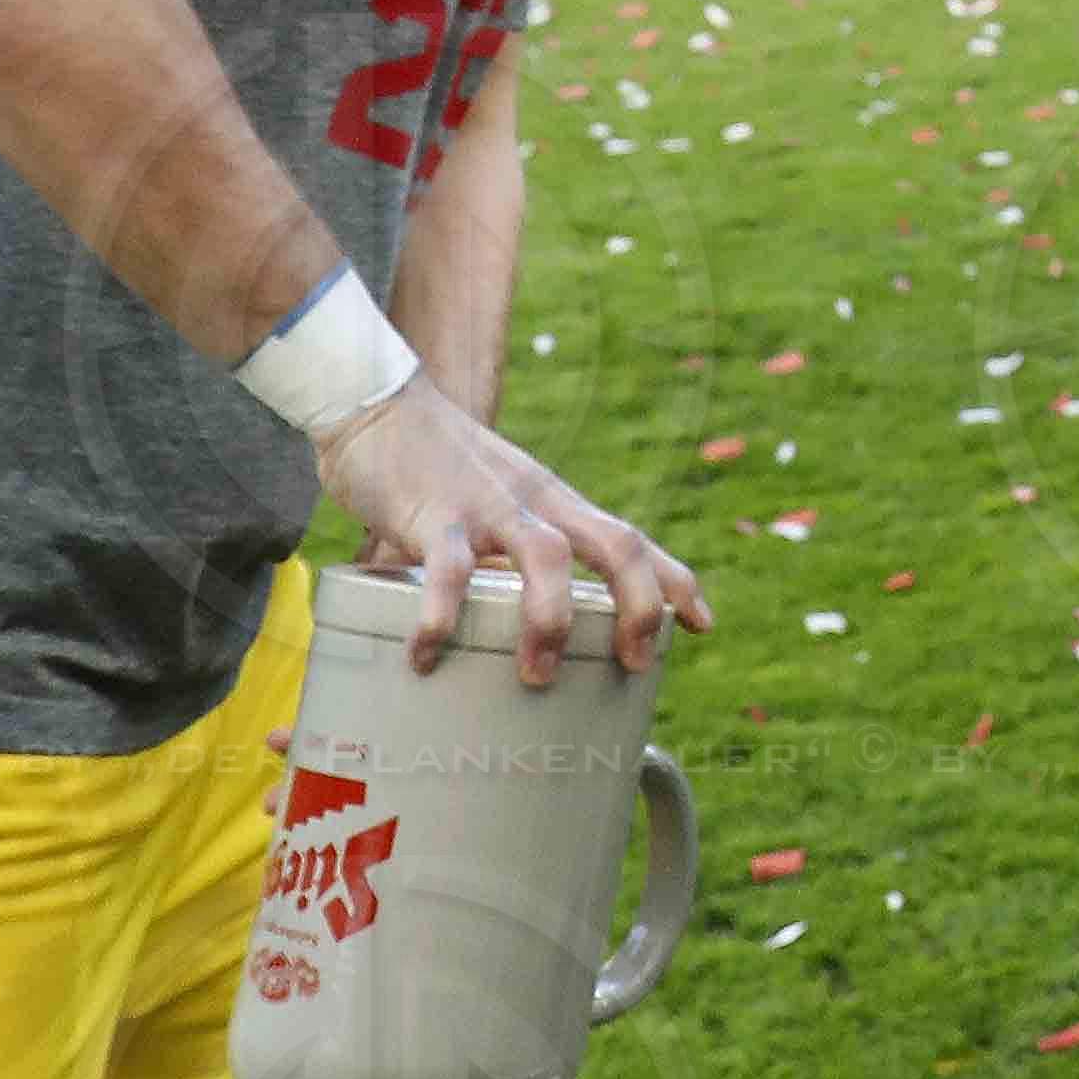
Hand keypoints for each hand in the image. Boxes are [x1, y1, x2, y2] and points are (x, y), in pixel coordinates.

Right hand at [307, 371, 707, 683]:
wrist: (376, 403)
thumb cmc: (437, 465)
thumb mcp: (497, 501)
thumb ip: (508, 551)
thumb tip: (502, 625)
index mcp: (555, 502)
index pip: (631, 537)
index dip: (671, 580)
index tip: (702, 622)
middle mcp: (536, 501)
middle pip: (615, 544)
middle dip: (638, 605)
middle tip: (637, 662)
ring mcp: (489, 506)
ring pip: (546, 557)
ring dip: (552, 619)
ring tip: (539, 675)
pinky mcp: (434, 515)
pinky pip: (448, 571)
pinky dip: (442, 617)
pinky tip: (426, 655)